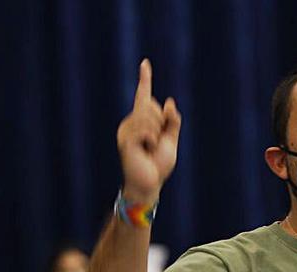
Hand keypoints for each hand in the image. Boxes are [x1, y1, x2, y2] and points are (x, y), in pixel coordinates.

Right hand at [116, 59, 181, 204]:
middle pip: (152, 106)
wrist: (150, 183)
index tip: (145, 63)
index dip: (145, 79)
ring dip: (157, 134)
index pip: (144, 95)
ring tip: (150, 149)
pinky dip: (152, 140)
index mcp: (142, 120)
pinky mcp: (125, 139)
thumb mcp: (171, 140)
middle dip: (161, 123)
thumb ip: (172, 121)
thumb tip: (169, 100)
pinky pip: (146, 129)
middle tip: (156, 143)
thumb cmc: (159, 165)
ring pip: (149, 117)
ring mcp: (126, 130)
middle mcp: (131, 122)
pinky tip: (146, 150)